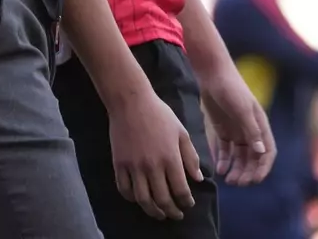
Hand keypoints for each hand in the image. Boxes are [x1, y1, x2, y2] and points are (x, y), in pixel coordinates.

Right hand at [108, 91, 202, 219]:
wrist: (130, 101)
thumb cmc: (159, 114)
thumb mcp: (181, 132)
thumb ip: (191, 156)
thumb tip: (198, 179)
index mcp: (170, 158)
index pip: (180, 190)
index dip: (186, 202)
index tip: (188, 205)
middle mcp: (152, 166)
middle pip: (162, 199)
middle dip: (171, 212)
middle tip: (176, 215)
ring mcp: (134, 167)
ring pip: (143, 199)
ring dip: (153, 211)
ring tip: (159, 214)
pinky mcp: (119, 164)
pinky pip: (124, 189)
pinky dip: (132, 199)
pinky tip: (139, 199)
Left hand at [199, 64, 274, 185]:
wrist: (213, 73)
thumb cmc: (231, 88)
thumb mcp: (242, 109)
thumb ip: (251, 130)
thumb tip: (261, 152)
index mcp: (260, 125)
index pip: (267, 152)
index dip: (263, 168)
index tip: (255, 180)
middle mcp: (250, 131)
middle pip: (253, 158)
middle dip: (248, 172)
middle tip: (237, 183)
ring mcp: (237, 130)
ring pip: (240, 157)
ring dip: (236, 169)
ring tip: (228, 180)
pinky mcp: (223, 129)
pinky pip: (226, 150)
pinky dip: (224, 161)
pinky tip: (219, 169)